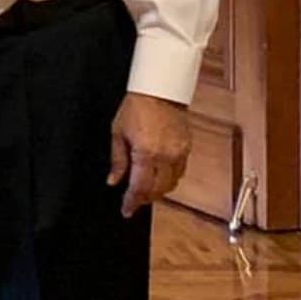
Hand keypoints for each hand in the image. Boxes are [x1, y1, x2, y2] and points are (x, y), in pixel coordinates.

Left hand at [107, 92, 190, 218]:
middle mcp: (166, 156)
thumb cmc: (137, 106)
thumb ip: (117, 160)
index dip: (132, 202)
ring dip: (158, 190)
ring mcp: (179, 153)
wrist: (160, 89)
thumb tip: (114, 180)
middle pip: (157, 190)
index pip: (139, 188)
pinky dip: (169, 178)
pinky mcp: (187, 148)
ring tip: (145, 188)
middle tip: (134, 200)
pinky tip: (159, 175)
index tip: (126, 210)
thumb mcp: (118, 132)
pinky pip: (180, 172)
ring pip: (171, 184)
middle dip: (144, 198)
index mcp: (146, 153)